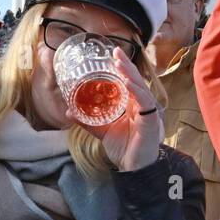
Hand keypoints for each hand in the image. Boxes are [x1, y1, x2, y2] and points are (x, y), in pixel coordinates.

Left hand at [68, 46, 162, 171]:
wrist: (134, 168)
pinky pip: (145, 103)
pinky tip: (127, 84)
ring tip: (120, 64)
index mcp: (132, 105)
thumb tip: (68, 111)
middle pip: (136, 80)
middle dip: (126, 65)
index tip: (113, 53)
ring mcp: (148, 112)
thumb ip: (87, 121)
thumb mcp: (102, 131)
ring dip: (131, 75)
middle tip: (116, 51)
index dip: (123, 67)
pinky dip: (137, 92)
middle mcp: (141, 105)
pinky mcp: (151, 121)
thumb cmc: (124, 148)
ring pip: (141, 88)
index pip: (129, 81)